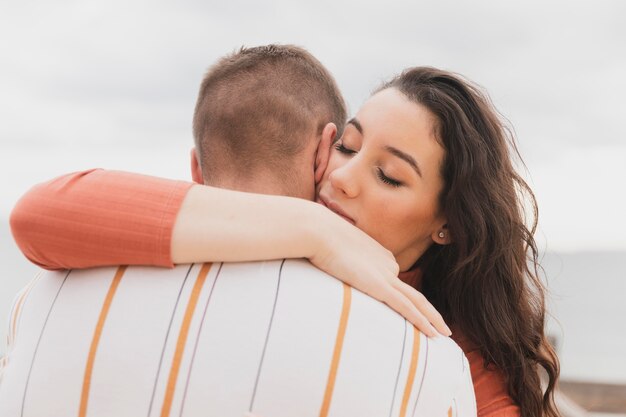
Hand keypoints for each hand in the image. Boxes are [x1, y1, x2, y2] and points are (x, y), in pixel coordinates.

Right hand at [307, 206, 450, 337]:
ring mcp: (385, 275)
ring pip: (417, 302)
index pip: (393, 280)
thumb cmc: (319, 236)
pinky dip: (421, 321)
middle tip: (441, 327)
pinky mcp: (379, 285)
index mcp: (379, 254)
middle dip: (429, 311)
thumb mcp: (333, 247)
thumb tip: (329, 263)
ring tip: (444, 334)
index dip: (403, 297)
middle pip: (412, 292)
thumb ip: (339, 258)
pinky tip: (432, 333)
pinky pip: (406, 307)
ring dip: (433, 320)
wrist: (318, 230)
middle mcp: (387, 264)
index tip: (408, 311)